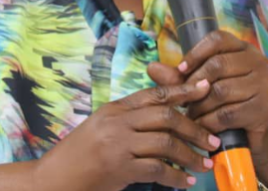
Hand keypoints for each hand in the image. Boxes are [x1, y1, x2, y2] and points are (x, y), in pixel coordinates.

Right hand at [35, 80, 221, 190]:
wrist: (53, 179)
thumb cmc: (80, 155)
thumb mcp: (102, 127)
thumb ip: (129, 119)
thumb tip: (164, 116)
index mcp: (115, 109)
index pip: (155, 93)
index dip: (183, 90)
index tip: (205, 87)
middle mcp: (117, 122)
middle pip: (166, 116)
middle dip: (195, 127)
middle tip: (213, 139)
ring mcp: (118, 144)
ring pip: (166, 143)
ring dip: (190, 155)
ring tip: (204, 164)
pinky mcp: (119, 168)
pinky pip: (157, 170)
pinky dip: (176, 177)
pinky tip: (185, 183)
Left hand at [147, 30, 267, 169]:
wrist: (261, 140)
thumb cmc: (231, 107)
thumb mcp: (205, 89)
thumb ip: (180, 78)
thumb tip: (151, 67)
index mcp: (245, 50)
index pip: (218, 39)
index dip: (195, 53)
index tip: (180, 70)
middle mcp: (259, 63)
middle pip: (217, 65)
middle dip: (193, 84)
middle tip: (182, 101)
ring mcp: (265, 86)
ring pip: (220, 91)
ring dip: (199, 106)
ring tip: (191, 116)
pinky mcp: (263, 110)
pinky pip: (226, 114)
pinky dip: (209, 122)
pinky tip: (203, 128)